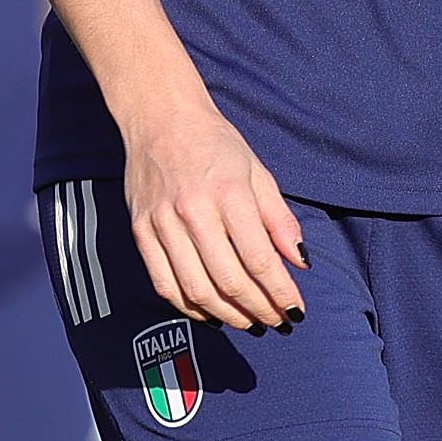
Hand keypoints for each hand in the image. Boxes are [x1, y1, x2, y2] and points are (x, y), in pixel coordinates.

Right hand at [122, 99, 307, 333]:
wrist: (160, 118)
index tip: (296, 310)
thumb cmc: (215, 143)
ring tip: (250, 322)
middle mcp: (194, 211)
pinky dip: (189, 307)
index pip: (259, 259)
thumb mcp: (257, 171)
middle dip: (259, 309)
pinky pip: (164, 284)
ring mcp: (163, 224)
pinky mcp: (141, 232)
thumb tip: (300, 261)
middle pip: (230, 280)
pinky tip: (211, 313)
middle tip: (277, 322)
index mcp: (229, 193)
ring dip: (228, 315)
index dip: (280, 292)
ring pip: (197, 289)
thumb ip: (280, 219)